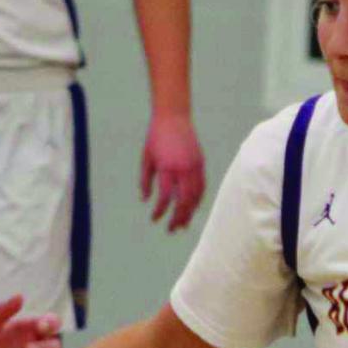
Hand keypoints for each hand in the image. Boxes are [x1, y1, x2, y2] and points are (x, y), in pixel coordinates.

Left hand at [140, 112, 204, 231]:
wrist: (173, 117)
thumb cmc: (155, 138)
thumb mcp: (146, 159)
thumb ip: (146, 180)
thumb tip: (146, 200)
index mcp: (167, 167)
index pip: (166, 196)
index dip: (160, 211)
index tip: (155, 219)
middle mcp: (183, 168)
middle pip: (184, 200)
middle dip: (178, 218)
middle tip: (171, 230)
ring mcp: (194, 166)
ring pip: (196, 196)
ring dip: (190, 212)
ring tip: (183, 225)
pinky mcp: (200, 163)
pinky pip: (202, 187)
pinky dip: (197, 200)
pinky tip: (192, 208)